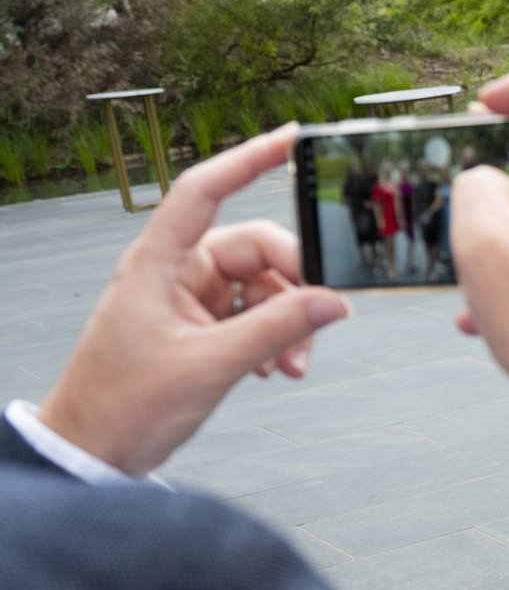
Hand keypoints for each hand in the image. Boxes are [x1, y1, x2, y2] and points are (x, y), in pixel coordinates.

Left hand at [38, 125, 350, 475]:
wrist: (94, 450)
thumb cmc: (125, 405)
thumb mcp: (210, 366)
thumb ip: (277, 330)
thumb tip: (333, 301)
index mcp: (158, 264)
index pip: (206, 191)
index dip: (249, 159)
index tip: (292, 138)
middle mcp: (174, 273)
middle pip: (255, 250)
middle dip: (295, 285)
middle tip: (320, 320)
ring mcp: (187, 300)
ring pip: (262, 288)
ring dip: (288, 322)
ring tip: (292, 365)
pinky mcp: (198, 328)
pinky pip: (253, 316)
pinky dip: (274, 339)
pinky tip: (274, 370)